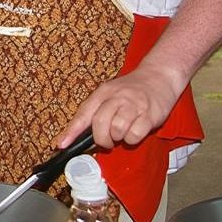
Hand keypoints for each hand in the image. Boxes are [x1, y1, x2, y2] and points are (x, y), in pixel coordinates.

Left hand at [56, 64, 182, 149]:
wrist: (159, 76)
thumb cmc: (132, 89)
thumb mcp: (110, 93)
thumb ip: (95, 111)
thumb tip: (77, 134)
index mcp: (103, 92)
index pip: (83, 113)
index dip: (71, 131)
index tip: (61, 144)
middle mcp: (117, 97)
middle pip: (100, 123)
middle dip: (101, 138)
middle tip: (107, 141)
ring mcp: (134, 105)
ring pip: (117, 129)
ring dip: (118, 137)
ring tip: (123, 132)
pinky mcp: (150, 114)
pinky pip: (135, 134)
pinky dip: (132, 139)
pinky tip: (135, 131)